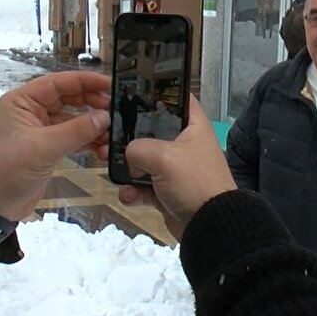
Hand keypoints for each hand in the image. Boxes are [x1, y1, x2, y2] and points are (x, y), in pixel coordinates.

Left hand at [0, 71, 110, 220]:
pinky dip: (87, 141)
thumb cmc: (6, 171)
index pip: (58, 82)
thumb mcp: (43, 148)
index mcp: (22, 102)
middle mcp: (31, 111)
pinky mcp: (47, 148)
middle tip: (115, 111)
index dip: (85, 81)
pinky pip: (73, 137)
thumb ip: (76, 131)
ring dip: (92, 126)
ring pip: (73, 119)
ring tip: (111, 135)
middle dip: (92, 104)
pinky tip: (102, 148)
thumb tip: (104, 117)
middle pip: (68, 99)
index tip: (109, 84)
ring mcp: (40, 130)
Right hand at [117, 96, 236, 238]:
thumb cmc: (193, 181)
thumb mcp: (163, 156)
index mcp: (193, 126)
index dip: (158, 90)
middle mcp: (184, 144)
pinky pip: (142, 187)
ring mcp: (175, 170)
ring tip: (106, 165)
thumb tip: (129, 158)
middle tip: (106, 135)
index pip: (178, 97)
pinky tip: (129, 196)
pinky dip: (133, 192)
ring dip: (124, 166)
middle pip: (151, 130)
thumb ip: (137, 147)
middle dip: (127, 135)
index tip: (132, 89)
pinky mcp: (166, 192)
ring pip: (142, 160)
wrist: (210, 226)